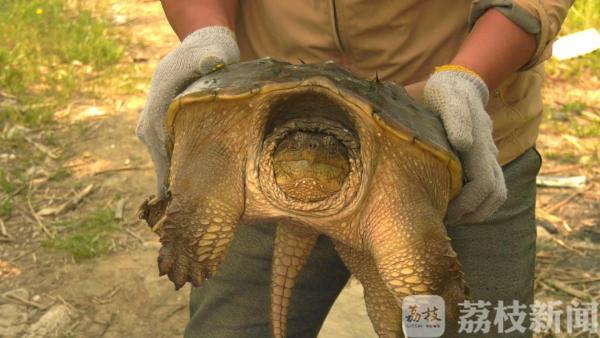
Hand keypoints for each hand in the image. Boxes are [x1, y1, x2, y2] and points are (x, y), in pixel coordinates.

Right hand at [136, 26, 239, 197]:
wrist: (196, 49)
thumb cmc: (205, 55)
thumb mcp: (210, 53)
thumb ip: (209, 60)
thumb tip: (212, 62)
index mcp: (158, 106)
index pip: (161, 147)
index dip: (169, 176)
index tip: (178, 202)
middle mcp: (150, 121)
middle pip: (160, 161)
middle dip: (173, 187)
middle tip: (187, 216)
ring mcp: (153, 128)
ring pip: (163, 162)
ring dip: (175, 182)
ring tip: (188, 211)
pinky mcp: (162, 133)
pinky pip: (167, 158)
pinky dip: (177, 173)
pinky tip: (189, 193)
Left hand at [423, 65, 506, 224]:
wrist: (459, 83)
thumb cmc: (445, 92)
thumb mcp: (446, 97)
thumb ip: (456, 117)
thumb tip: (464, 144)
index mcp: (478, 143)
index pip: (483, 184)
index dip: (466, 204)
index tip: (444, 211)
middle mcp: (488, 152)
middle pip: (493, 195)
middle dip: (470, 212)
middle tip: (444, 220)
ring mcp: (489, 157)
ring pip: (497, 194)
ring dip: (477, 212)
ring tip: (452, 218)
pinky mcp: (485, 161)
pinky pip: (492, 189)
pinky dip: (478, 204)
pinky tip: (457, 208)